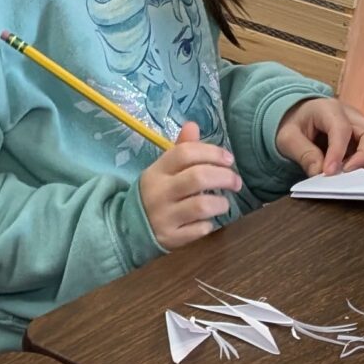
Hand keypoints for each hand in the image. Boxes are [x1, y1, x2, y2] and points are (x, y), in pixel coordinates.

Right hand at [138, 121, 239, 250]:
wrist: (127, 228)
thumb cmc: (154, 193)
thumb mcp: (162, 170)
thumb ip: (180, 149)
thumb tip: (193, 125)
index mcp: (157, 171)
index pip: (185, 153)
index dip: (212, 153)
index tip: (228, 159)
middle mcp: (159, 192)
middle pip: (198, 177)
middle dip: (225, 177)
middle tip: (236, 182)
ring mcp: (164, 216)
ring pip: (201, 206)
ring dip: (220, 203)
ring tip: (223, 203)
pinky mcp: (170, 238)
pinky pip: (198, 230)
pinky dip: (208, 225)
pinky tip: (207, 221)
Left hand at [275, 96, 363, 176]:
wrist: (298, 117)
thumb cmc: (293, 125)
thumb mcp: (287, 138)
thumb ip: (303, 154)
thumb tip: (319, 173)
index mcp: (328, 109)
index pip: (342, 129)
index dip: (338, 153)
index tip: (330, 173)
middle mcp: (351, 114)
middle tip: (346, 174)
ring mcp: (361, 124)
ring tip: (348, 171)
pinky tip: (350, 168)